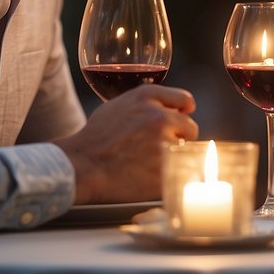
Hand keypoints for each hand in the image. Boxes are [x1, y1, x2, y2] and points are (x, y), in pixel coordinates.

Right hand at [53, 84, 197, 203]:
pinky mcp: (165, 170)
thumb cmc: (96, 139)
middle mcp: (159, 117)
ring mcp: (164, 144)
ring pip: (185, 151)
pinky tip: (150, 176)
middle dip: (178, 137)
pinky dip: (171, 176)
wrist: (82, 167)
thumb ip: (148, 104)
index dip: (184, 112)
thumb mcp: (119, 106)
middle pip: (190, 127)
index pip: (185, 100)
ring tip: (148, 162)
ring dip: (173, 157)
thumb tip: (180, 109)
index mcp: (147, 98)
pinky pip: (181, 172)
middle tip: (157, 148)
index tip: (183, 119)